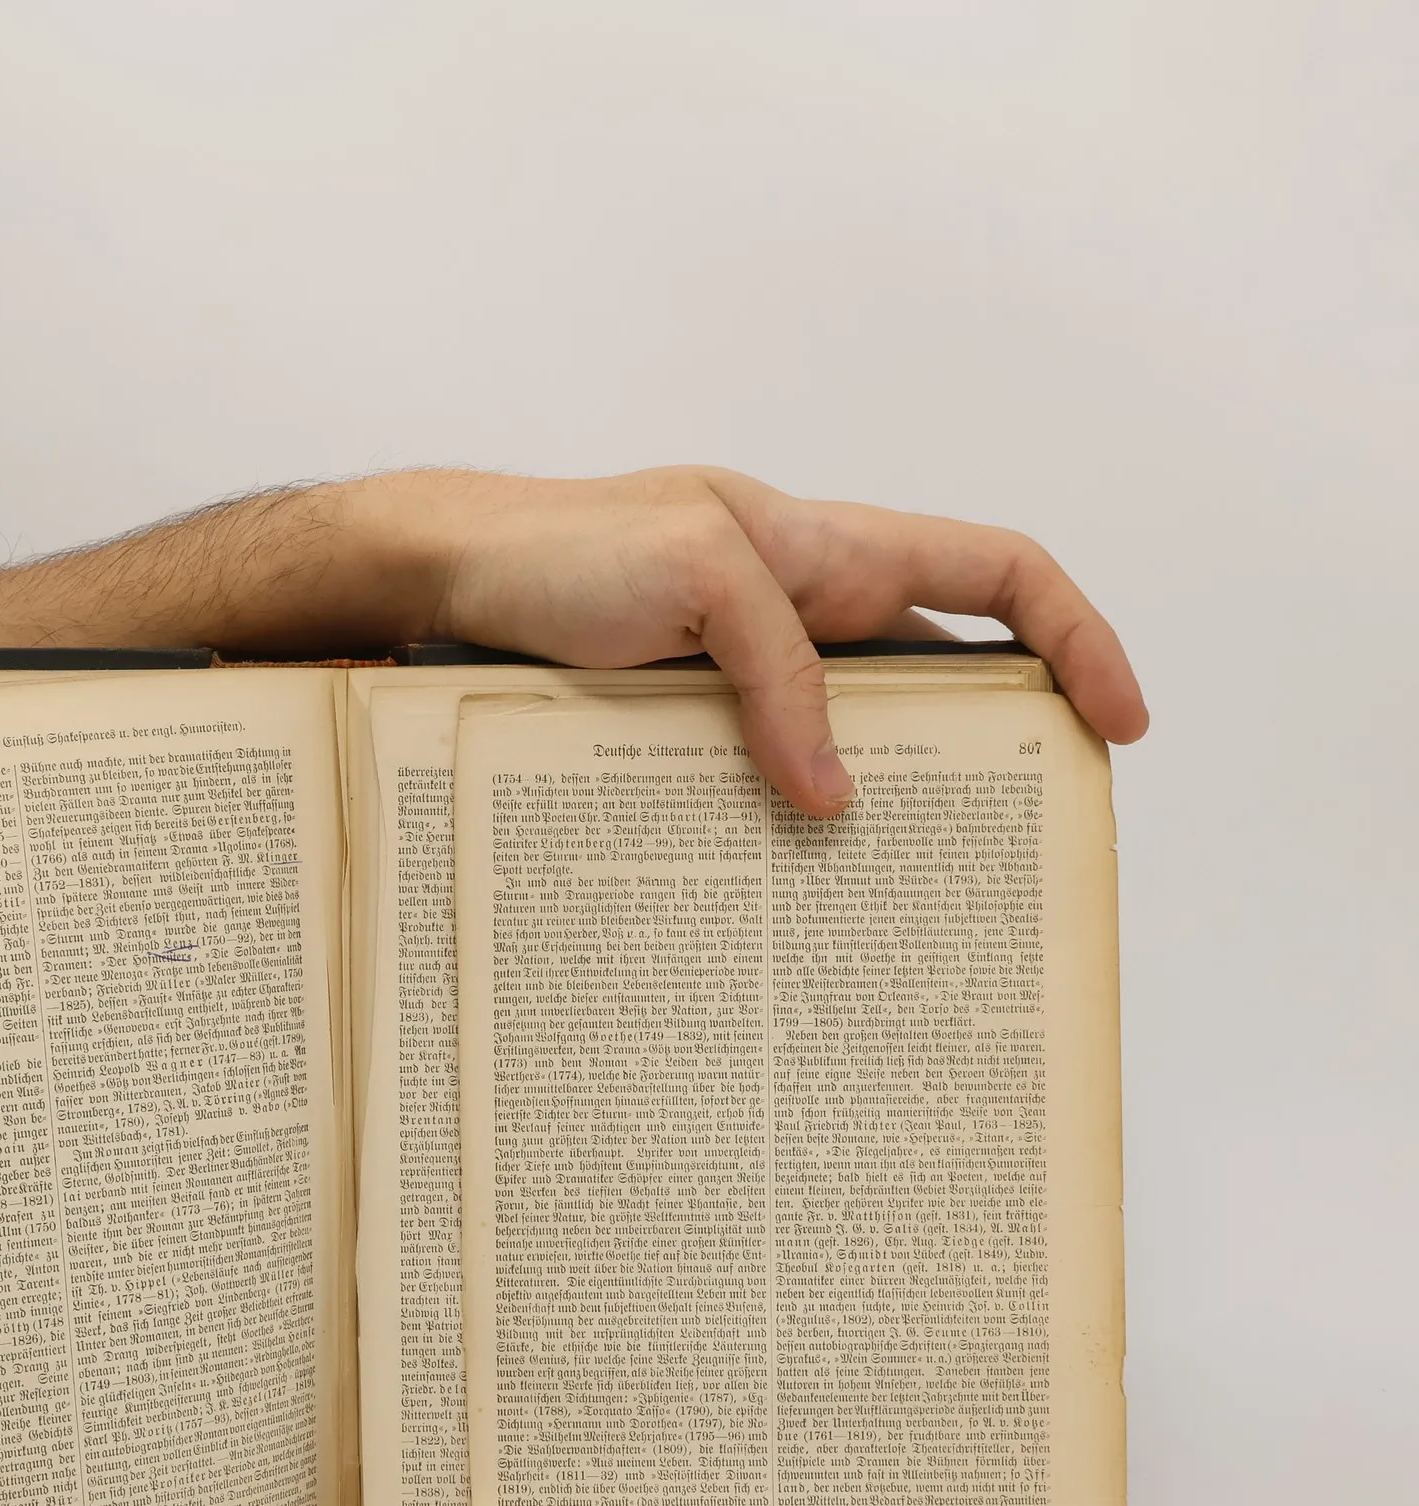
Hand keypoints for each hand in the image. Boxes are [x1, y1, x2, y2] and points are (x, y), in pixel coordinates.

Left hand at [402, 467, 1147, 817]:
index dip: (1078, 638)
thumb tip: (833, 796)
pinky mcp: (697, 729)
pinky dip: (795, 829)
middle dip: (993, 754)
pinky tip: (792, 891)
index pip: (1001, 572)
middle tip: (1012, 849)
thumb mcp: (689, 573)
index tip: (1116, 723)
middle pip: (943, 680)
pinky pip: (773, 780)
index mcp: (834, 550)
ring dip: (889, 810)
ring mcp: (752, 678)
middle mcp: (807, 615)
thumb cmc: (562, 546)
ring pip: (857, 747)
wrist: (450, 580)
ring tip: (904, 897)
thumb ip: (777, 665)